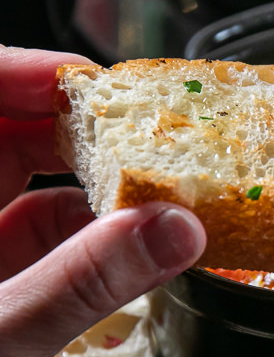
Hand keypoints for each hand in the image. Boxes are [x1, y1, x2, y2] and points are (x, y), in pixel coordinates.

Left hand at [0, 45, 205, 356]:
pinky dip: (82, 234)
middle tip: (135, 132)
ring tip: (142, 188)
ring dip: (84, 181)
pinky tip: (122, 246)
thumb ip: (85, 281)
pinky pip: (35, 235)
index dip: (22, 74)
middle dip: (69, 124)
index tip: (88, 83)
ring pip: (21, 181)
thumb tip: (169, 230)